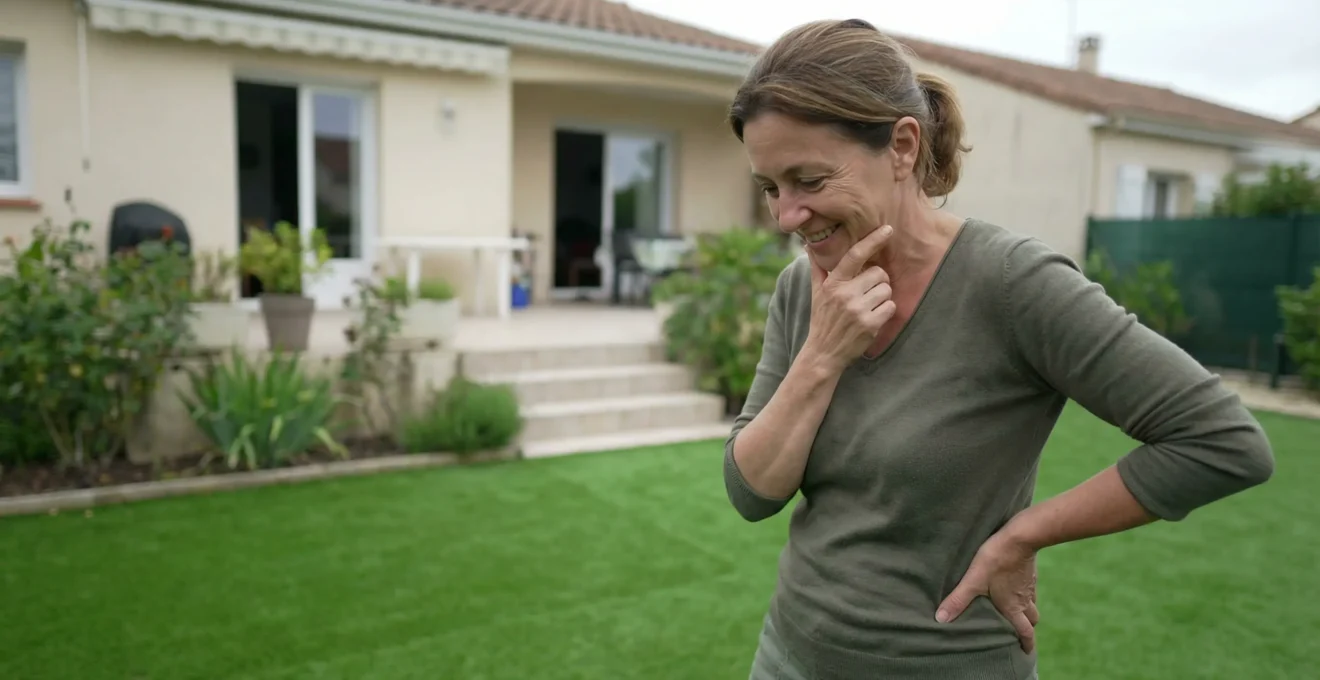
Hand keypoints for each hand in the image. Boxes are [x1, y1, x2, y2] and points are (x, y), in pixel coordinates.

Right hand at [802, 226, 896, 371]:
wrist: (823, 353)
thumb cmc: (822, 319)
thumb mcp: (816, 293)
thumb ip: (817, 268)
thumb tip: (809, 246)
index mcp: (833, 284)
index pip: (855, 256)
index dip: (873, 240)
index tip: (888, 229)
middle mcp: (845, 294)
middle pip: (879, 273)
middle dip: (878, 282)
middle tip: (867, 293)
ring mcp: (858, 310)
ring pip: (887, 290)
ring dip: (882, 297)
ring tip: (867, 307)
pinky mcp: (870, 324)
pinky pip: (890, 307)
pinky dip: (885, 312)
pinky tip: (872, 318)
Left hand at [936, 530, 1040, 653]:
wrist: (1020, 537)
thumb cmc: (996, 560)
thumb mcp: (973, 581)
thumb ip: (958, 600)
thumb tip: (940, 619)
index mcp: (1013, 607)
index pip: (1025, 631)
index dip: (1027, 643)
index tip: (1026, 653)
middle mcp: (1024, 599)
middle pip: (1032, 620)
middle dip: (1028, 628)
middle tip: (1021, 633)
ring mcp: (1029, 585)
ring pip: (1033, 604)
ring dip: (1027, 611)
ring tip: (1018, 612)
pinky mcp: (1030, 572)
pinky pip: (1031, 589)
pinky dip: (1026, 594)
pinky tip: (1016, 587)